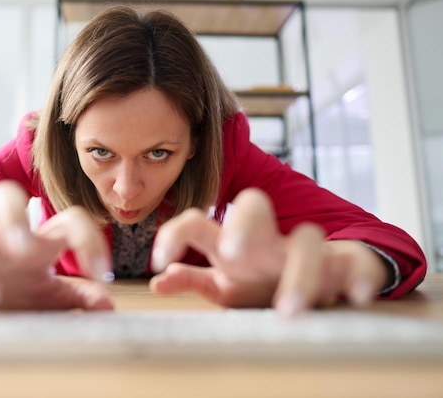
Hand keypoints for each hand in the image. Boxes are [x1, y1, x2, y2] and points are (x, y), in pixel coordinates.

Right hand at [0, 180, 113, 322]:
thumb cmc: (12, 286)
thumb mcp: (45, 293)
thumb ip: (76, 296)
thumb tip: (109, 306)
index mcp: (36, 241)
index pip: (67, 220)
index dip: (88, 239)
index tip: (102, 273)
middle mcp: (1, 234)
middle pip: (5, 197)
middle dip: (15, 218)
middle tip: (21, 252)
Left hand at [149, 188, 389, 316]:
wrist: (315, 278)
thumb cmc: (261, 280)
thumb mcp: (224, 285)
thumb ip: (193, 280)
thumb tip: (158, 282)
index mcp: (233, 243)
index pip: (200, 222)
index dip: (176, 234)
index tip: (157, 260)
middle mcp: (267, 240)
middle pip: (255, 205)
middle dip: (244, 221)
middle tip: (233, 252)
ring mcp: (306, 249)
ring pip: (307, 240)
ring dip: (300, 273)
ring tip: (290, 311)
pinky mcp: (344, 263)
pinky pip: (355, 262)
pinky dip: (358, 276)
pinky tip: (356, 296)